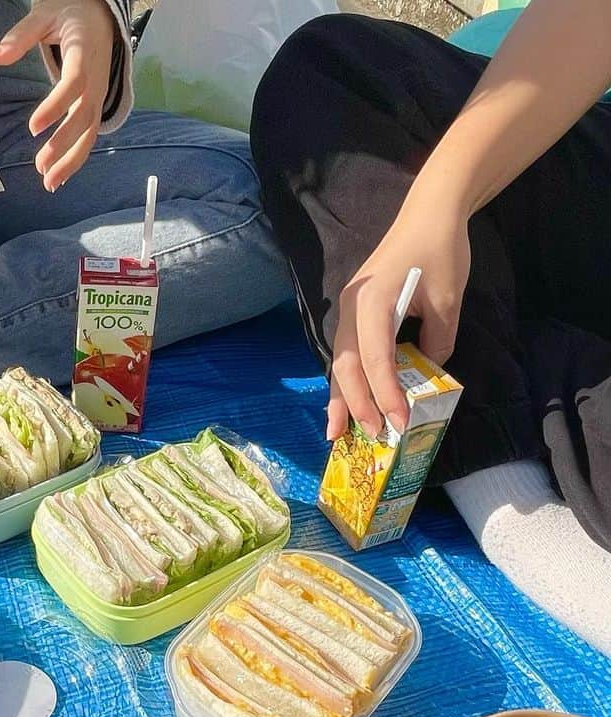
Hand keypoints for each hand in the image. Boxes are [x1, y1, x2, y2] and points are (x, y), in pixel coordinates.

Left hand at [0, 0, 115, 190]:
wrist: (102, 16)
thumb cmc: (70, 14)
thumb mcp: (44, 16)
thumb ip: (19, 37)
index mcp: (84, 53)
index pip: (74, 84)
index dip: (55, 106)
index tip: (33, 128)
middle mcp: (96, 79)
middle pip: (84, 117)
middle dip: (63, 144)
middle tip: (40, 166)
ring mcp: (98, 96)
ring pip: (90, 134)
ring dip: (71, 161)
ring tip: (48, 182)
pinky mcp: (95, 107)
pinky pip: (89, 137)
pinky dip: (75, 158)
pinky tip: (58, 177)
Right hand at [327, 209, 470, 439]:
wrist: (429, 213)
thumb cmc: (440, 250)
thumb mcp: (448, 299)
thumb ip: (438, 341)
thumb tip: (428, 374)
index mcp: (373, 301)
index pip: (376, 357)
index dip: (387, 393)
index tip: (400, 420)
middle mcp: (351, 307)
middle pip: (346, 365)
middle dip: (357, 404)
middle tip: (372, 434)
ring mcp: (349, 309)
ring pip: (340, 362)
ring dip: (341, 398)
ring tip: (337, 432)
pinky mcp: (354, 313)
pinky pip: (346, 353)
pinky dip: (346, 381)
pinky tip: (346, 403)